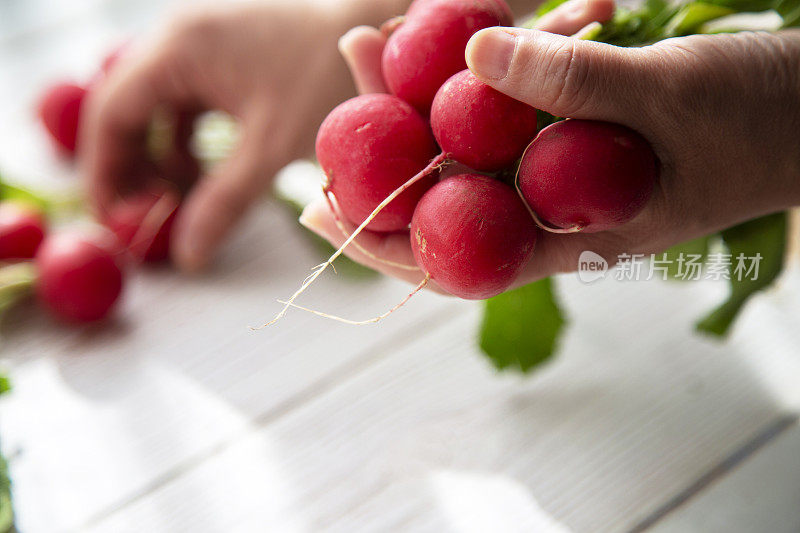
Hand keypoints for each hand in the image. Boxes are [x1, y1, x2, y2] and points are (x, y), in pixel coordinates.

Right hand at [80, 2, 386, 271]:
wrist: (373, 40)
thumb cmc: (325, 79)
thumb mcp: (270, 148)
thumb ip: (223, 202)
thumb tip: (188, 256)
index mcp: (178, 49)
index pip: (111, 113)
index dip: (105, 170)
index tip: (114, 219)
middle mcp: (177, 37)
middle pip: (126, 109)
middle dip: (130, 166)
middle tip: (144, 218)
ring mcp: (197, 43)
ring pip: (154, 108)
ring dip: (158, 156)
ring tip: (178, 202)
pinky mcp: (218, 55)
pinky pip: (183, 102)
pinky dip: (184, 140)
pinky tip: (204, 174)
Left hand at [302, 15, 799, 293]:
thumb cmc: (759, 120)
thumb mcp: (670, 95)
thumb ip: (573, 82)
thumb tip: (471, 53)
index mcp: (568, 237)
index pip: (454, 261)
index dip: (382, 242)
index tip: (323, 207)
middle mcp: (551, 210)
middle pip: (445, 195)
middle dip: (383, 149)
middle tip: (336, 89)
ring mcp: (558, 170)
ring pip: (468, 148)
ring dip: (417, 100)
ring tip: (368, 44)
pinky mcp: (569, 131)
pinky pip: (506, 111)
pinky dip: (475, 75)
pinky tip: (449, 36)